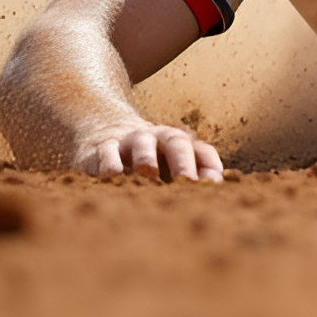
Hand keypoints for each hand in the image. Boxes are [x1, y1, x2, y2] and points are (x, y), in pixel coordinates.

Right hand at [76, 121, 223, 182]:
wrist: (105, 129)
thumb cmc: (147, 155)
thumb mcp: (168, 161)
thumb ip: (193, 172)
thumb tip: (215, 187)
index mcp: (177, 141)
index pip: (199, 150)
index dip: (208, 164)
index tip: (215, 182)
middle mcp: (156, 138)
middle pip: (175, 142)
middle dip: (183, 162)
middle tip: (188, 181)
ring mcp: (129, 141)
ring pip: (141, 144)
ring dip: (146, 157)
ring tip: (148, 173)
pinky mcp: (101, 148)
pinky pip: (106, 153)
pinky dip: (110, 164)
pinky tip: (112, 177)